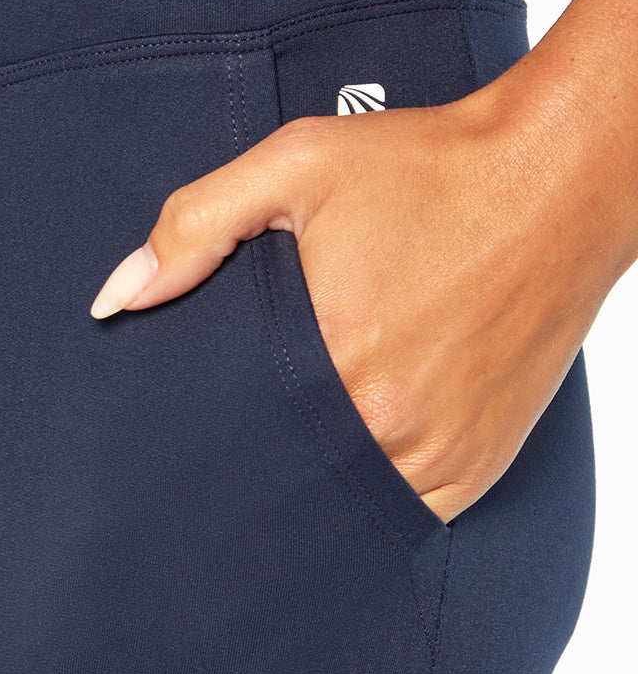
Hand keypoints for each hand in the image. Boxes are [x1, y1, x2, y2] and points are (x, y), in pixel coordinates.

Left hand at [90, 62, 618, 522]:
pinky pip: (414, 506)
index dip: (207, 442)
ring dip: (321, 478)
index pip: (239, 439)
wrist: (556, 175)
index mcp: (335, 362)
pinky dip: (382, 486)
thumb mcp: (294, 166)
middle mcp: (393, 423)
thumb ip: (195, 227)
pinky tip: (360, 445)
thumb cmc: (428, 167)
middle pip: (293, 475)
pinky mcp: (484, 460)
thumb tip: (117, 298)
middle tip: (236, 440)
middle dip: (259, 461)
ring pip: (352, 500)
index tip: (186, 439)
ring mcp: (444, 451)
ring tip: (299, 436)